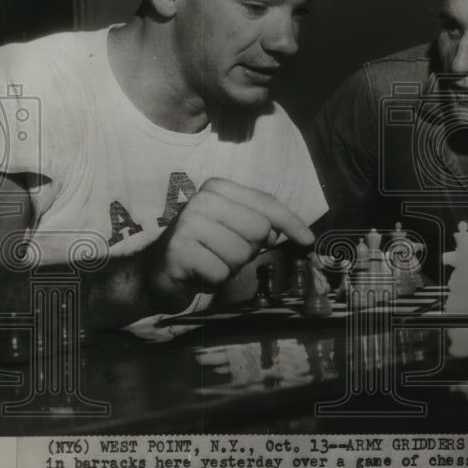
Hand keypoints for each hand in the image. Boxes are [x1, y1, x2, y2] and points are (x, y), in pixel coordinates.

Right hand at [146, 178, 313, 300]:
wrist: (159, 271)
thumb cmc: (206, 249)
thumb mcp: (237, 231)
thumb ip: (265, 226)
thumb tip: (300, 234)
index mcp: (218, 188)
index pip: (266, 204)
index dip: (291, 223)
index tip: (308, 240)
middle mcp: (202, 199)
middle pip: (258, 230)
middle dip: (250, 249)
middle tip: (227, 252)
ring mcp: (188, 222)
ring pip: (241, 253)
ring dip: (231, 266)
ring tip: (212, 261)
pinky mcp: (179, 249)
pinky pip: (221, 272)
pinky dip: (215, 279)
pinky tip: (200, 272)